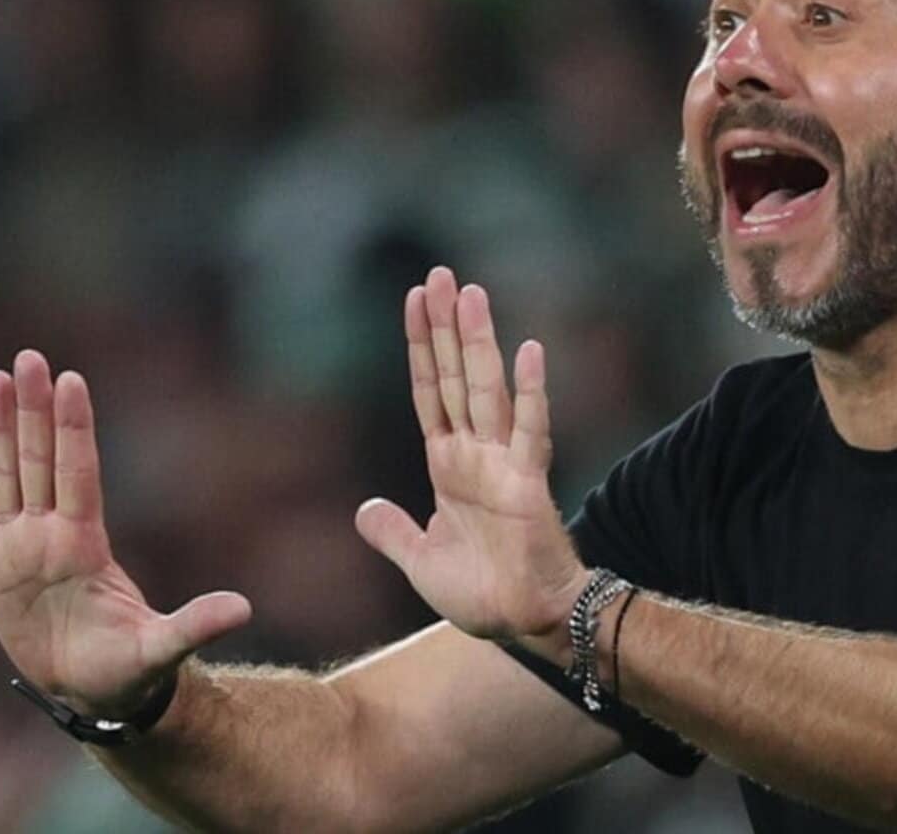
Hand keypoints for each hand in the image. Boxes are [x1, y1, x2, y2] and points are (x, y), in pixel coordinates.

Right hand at [0, 351, 251, 715]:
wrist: (94, 690)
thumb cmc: (129, 668)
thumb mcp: (161, 648)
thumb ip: (196, 625)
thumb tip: (245, 610)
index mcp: (86, 545)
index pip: (78, 472)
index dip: (73, 428)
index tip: (72, 381)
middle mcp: (52, 534)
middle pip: (39, 458)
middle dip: (32, 409)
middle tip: (28, 357)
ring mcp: (19, 546)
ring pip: (6, 472)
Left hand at [355, 268, 586, 654]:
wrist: (524, 623)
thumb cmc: (482, 595)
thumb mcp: (419, 561)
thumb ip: (392, 532)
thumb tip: (365, 508)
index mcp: (448, 467)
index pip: (428, 392)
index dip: (419, 347)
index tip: (413, 299)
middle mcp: (475, 454)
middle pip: (454, 376)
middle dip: (446, 326)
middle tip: (442, 274)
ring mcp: (503, 463)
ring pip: (486, 389)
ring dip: (478, 341)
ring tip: (471, 292)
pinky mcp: (528, 482)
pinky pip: (529, 429)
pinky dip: (531, 391)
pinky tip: (528, 351)